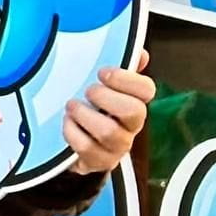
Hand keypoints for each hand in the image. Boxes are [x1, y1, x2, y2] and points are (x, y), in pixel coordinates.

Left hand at [63, 46, 154, 175]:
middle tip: (88, 91)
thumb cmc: (93, 108)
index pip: (147, 90)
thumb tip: (139, 53)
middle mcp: (131, 126)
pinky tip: (68, 123)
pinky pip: (88, 149)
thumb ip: (122, 67)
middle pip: (133, 111)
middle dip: (106, 97)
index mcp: (135, 102)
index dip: (126, 79)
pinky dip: (73, 132)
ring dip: (85, 115)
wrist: (78, 144)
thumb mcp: (105, 85)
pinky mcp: (100, 162)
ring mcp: (117, 147)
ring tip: (72, 106)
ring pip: (109, 132)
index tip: (103, 72)